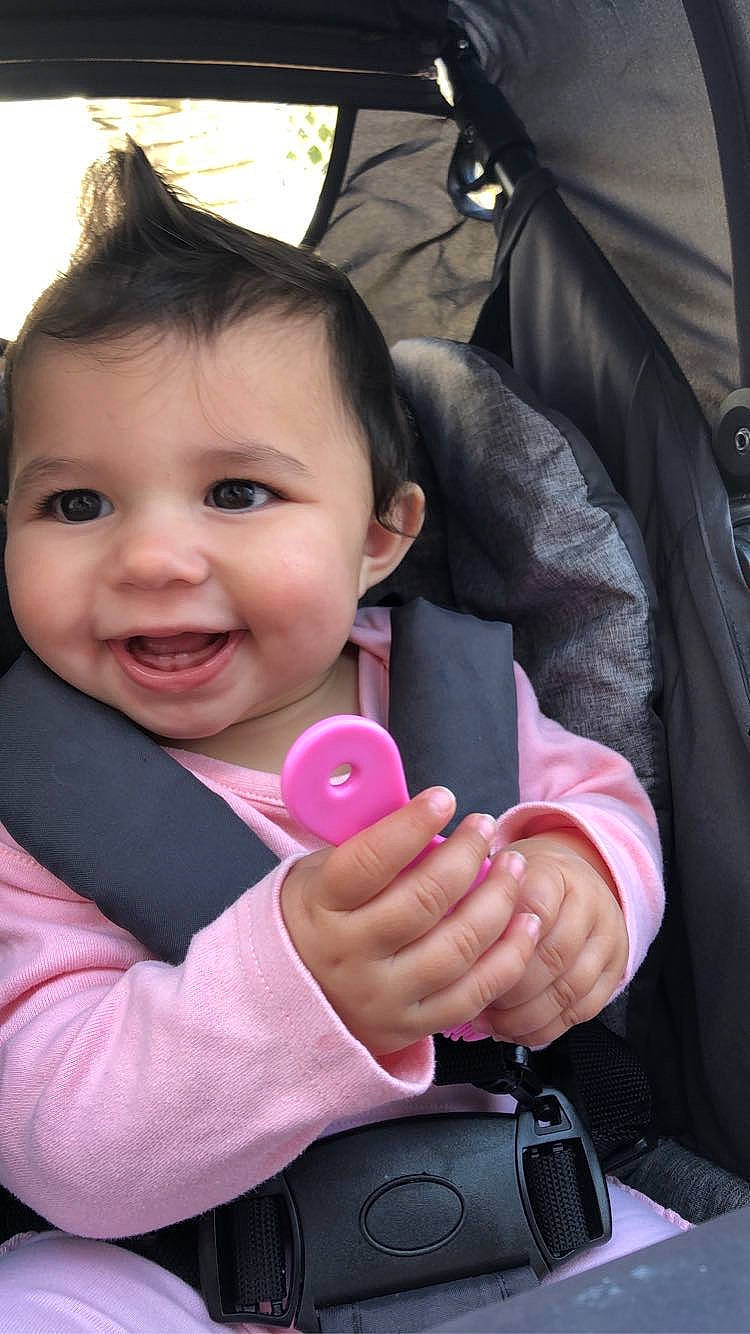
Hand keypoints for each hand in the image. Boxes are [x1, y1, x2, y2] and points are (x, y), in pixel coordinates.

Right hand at [280, 789, 541, 1055]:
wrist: (292, 997)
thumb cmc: (320, 915)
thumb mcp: (322, 872)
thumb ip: (368, 844)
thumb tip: (425, 809)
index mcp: (320, 907)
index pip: (370, 861)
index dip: (412, 825)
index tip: (444, 799)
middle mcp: (349, 956)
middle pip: (423, 902)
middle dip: (465, 856)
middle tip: (484, 826)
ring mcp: (382, 996)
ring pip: (457, 947)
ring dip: (498, 901)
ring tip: (514, 867)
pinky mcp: (412, 1026)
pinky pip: (474, 994)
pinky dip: (510, 956)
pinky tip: (527, 922)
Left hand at [472, 830, 628, 1046]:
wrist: (574, 879)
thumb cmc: (522, 881)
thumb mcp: (496, 872)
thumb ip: (474, 898)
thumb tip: (438, 935)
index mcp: (554, 872)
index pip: (532, 910)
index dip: (498, 943)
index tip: (465, 962)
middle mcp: (589, 903)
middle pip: (551, 956)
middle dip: (507, 988)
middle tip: (472, 1000)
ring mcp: (608, 939)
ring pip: (567, 989)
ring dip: (522, 1015)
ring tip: (488, 1022)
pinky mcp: (616, 971)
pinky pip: (581, 1012)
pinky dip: (543, 1028)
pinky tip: (513, 1030)